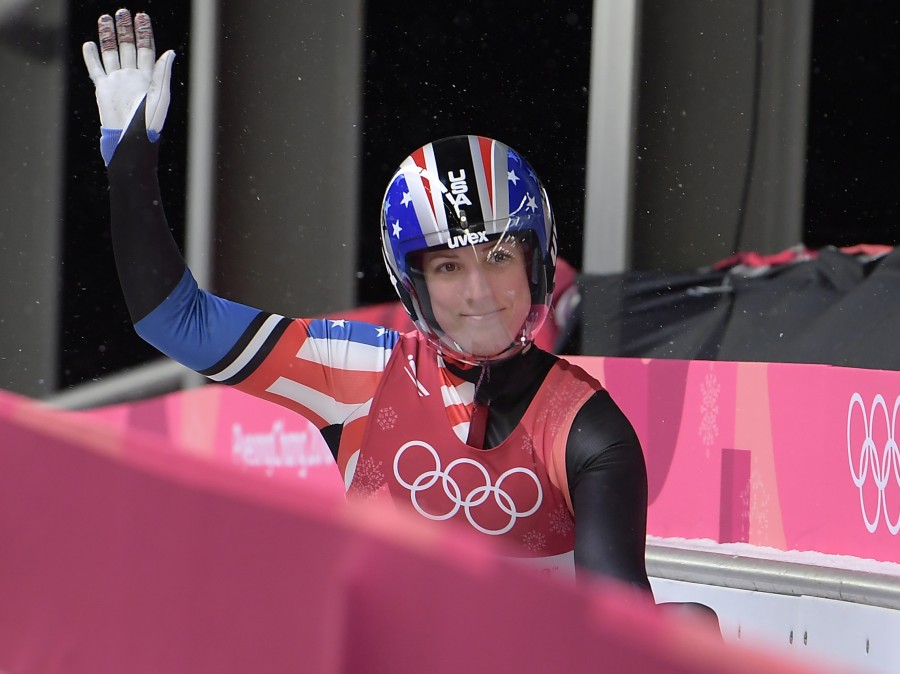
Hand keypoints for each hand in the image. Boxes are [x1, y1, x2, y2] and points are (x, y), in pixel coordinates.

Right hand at [82, 9, 174, 135]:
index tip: (141, 17)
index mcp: (148, 78)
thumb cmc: (149, 123)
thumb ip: (163, 73)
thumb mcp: (161, 96)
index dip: (144, 33)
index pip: (146, 49)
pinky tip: (89, 44)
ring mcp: (117, 82)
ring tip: (104, 19)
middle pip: (128, 47)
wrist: (130, 140)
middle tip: (122, 11)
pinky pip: (96, 69)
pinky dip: (92, 56)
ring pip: (111, 53)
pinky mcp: (103, 89)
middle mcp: (132, 77)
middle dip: (125, 29)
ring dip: (108, 36)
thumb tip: (170, 52)